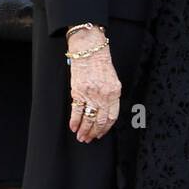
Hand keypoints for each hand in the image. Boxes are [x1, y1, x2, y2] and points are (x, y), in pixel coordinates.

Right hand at [67, 27, 119, 141]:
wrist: (89, 49)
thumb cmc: (100, 62)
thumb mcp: (112, 79)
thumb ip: (110, 95)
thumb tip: (105, 111)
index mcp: (115, 92)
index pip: (112, 116)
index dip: (106, 128)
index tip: (100, 134)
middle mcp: (104, 95)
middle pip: (100, 120)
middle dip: (94, 132)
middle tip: (88, 139)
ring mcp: (91, 94)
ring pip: (88, 118)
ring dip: (84, 130)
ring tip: (80, 137)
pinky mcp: (78, 91)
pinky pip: (77, 111)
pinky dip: (74, 121)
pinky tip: (73, 127)